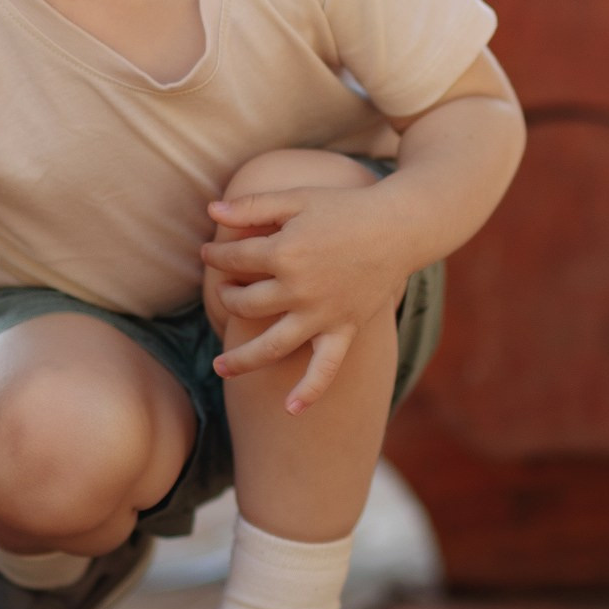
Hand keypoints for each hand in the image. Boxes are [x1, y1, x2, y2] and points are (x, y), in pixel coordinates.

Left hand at [200, 183, 413, 412]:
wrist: (398, 228)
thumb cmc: (344, 209)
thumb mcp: (296, 198)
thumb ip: (251, 206)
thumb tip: (210, 209)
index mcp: (284, 253)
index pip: (233, 260)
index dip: (216, 256)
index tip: (209, 253)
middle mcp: (299, 290)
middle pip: (245, 303)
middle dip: (226, 296)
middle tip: (224, 290)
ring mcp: (321, 315)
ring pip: (272, 346)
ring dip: (243, 360)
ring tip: (219, 368)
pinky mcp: (343, 329)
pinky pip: (325, 368)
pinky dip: (309, 391)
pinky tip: (290, 410)